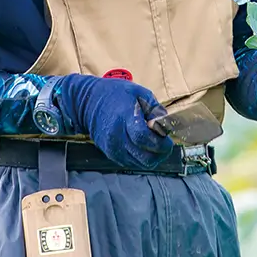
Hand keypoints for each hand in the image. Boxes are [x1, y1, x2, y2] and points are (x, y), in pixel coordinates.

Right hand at [58, 74, 173, 168]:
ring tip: (155, 143)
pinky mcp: (111, 155)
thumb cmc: (115, 94)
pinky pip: (133, 163)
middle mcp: (117, 137)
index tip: (168, 139)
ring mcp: (113, 148)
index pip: (143, 138)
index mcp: (124, 118)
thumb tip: (166, 125)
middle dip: (161, 153)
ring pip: (141, 164)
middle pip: (145, 157)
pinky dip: (142, 158)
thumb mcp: (138, 92)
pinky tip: (144, 146)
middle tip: (165, 143)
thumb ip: (154, 108)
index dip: (160, 142)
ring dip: (153, 157)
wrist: (88, 103)